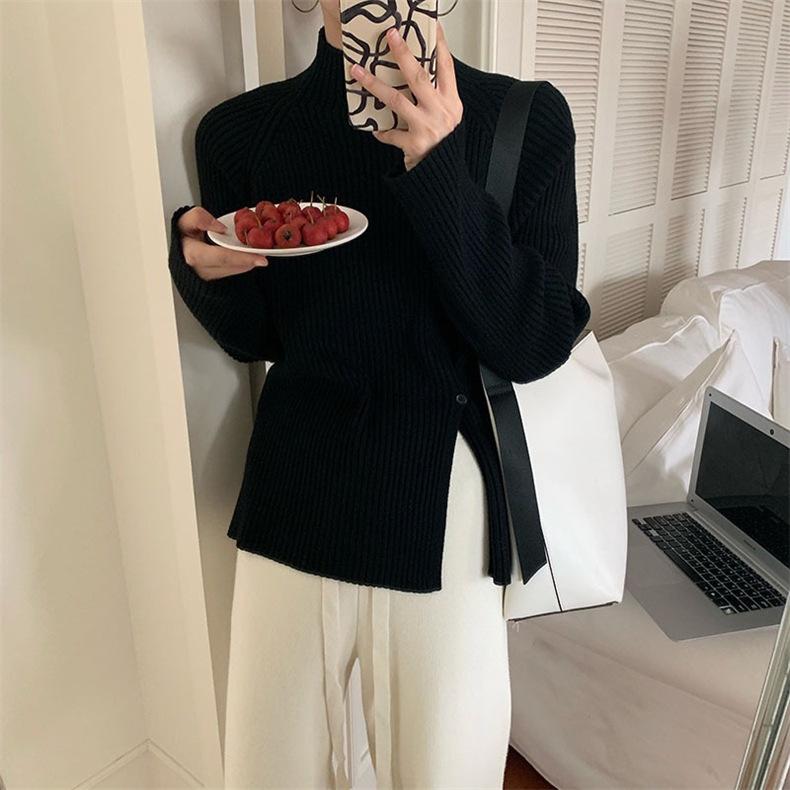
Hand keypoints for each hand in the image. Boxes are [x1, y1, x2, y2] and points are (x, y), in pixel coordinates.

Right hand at [177, 207, 268, 281]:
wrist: (182, 249)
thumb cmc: (185, 234)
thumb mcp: (185, 221)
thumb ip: (199, 219)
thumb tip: (220, 228)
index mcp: (193, 254)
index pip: (220, 257)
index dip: (241, 258)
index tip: (261, 259)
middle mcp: (202, 270)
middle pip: (232, 266)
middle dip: (250, 261)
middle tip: (265, 258)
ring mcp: (211, 277)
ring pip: (235, 270)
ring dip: (249, 262)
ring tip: (260, 252)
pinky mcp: (217, 280)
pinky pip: (234, 271)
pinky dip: (244, 263)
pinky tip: (251, 255)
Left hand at [350, 22, 462, 171]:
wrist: (444, 176)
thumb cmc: (443, 145)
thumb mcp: (448, 117)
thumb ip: (436, 96)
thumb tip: (414, 71)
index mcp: (452, 103)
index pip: (446, 67)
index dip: (438, 45)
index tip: (430, 26)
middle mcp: (441, 113)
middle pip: (419, 77)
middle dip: (403, 54)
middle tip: (390, 36)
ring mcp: (427, 128)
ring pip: (397, 100)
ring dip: (374, 85)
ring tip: (358, 72)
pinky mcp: (413, 145)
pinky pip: (390, 133)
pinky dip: (381, 130)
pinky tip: (374, 127)